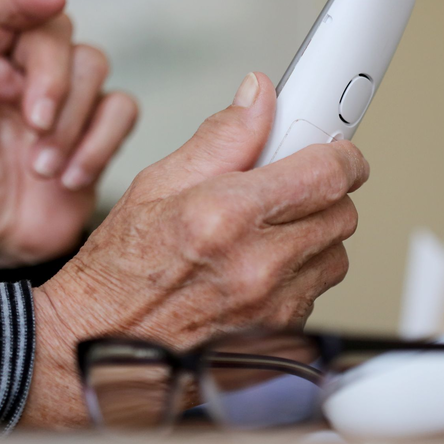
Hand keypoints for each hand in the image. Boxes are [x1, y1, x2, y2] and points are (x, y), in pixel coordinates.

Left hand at [0, 0, 137, 266]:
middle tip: (35, 126)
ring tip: (44, 170)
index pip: (1, 8)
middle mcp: (23, 70)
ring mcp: (67, 98)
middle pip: (57, 32)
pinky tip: (72, 178)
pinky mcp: (99, 127)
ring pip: (93, 65)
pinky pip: (121, 110)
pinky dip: (102, 143)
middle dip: (53, 78)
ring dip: (73, 122)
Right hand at [22, 72, 369, 426]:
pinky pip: (315, 293)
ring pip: (334, 255)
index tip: (337, 151)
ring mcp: (273, 308)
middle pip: (342, 214)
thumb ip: (221, 137)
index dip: (341, 156)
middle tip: (289, 188)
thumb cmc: (120, 271)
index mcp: (227, 216)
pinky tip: (258, 270)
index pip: (326, 174)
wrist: (101, 345)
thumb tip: (259, 98)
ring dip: (313, 237)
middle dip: (323, 194)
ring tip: (267, 232)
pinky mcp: (279, 337)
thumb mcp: (156, 184)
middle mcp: (258, 266)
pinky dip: (299, 276)